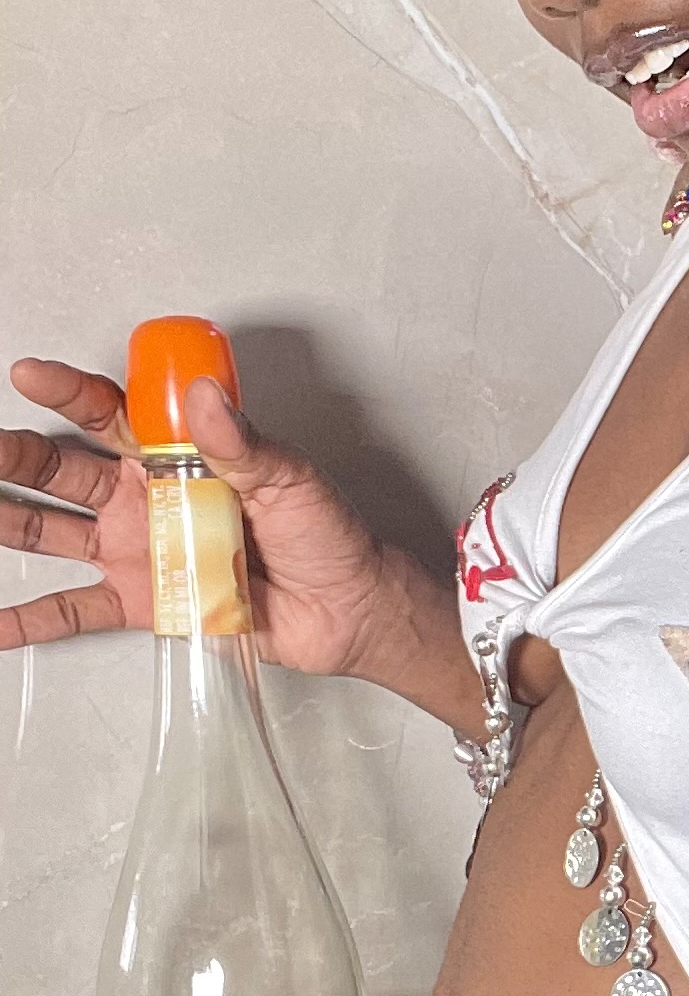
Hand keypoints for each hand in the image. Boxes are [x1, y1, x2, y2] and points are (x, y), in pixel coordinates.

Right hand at [1, 357, 397, 676]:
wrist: (348, 610)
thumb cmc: (328, 535)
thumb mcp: (292, 479)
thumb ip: (244, 443)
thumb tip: (206, 397)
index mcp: (177, 457)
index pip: (111, 415)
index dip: (70, 393)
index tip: (32, 374)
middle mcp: (145, 499)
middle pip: (64, 471)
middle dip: (17, 457)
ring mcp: (138, 551)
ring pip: (54, 532)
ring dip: (8, 522)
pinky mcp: (144, 603)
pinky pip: (76, 611)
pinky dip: (29, 621)